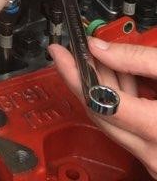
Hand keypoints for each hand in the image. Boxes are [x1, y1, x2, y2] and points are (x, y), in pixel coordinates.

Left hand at [50, 39, 156, 177]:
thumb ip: (139, 58)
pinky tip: (119, 76)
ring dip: (103, 87)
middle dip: (82, 78)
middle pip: (101, 112)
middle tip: (68, 51)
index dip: (74, 73)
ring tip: (95, 55)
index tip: (59, 51)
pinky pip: (130, 129)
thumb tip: (99, 46)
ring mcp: (156, 161)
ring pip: (114, 121)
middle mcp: (154, 154)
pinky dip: (122, 101)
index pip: (99, 100)